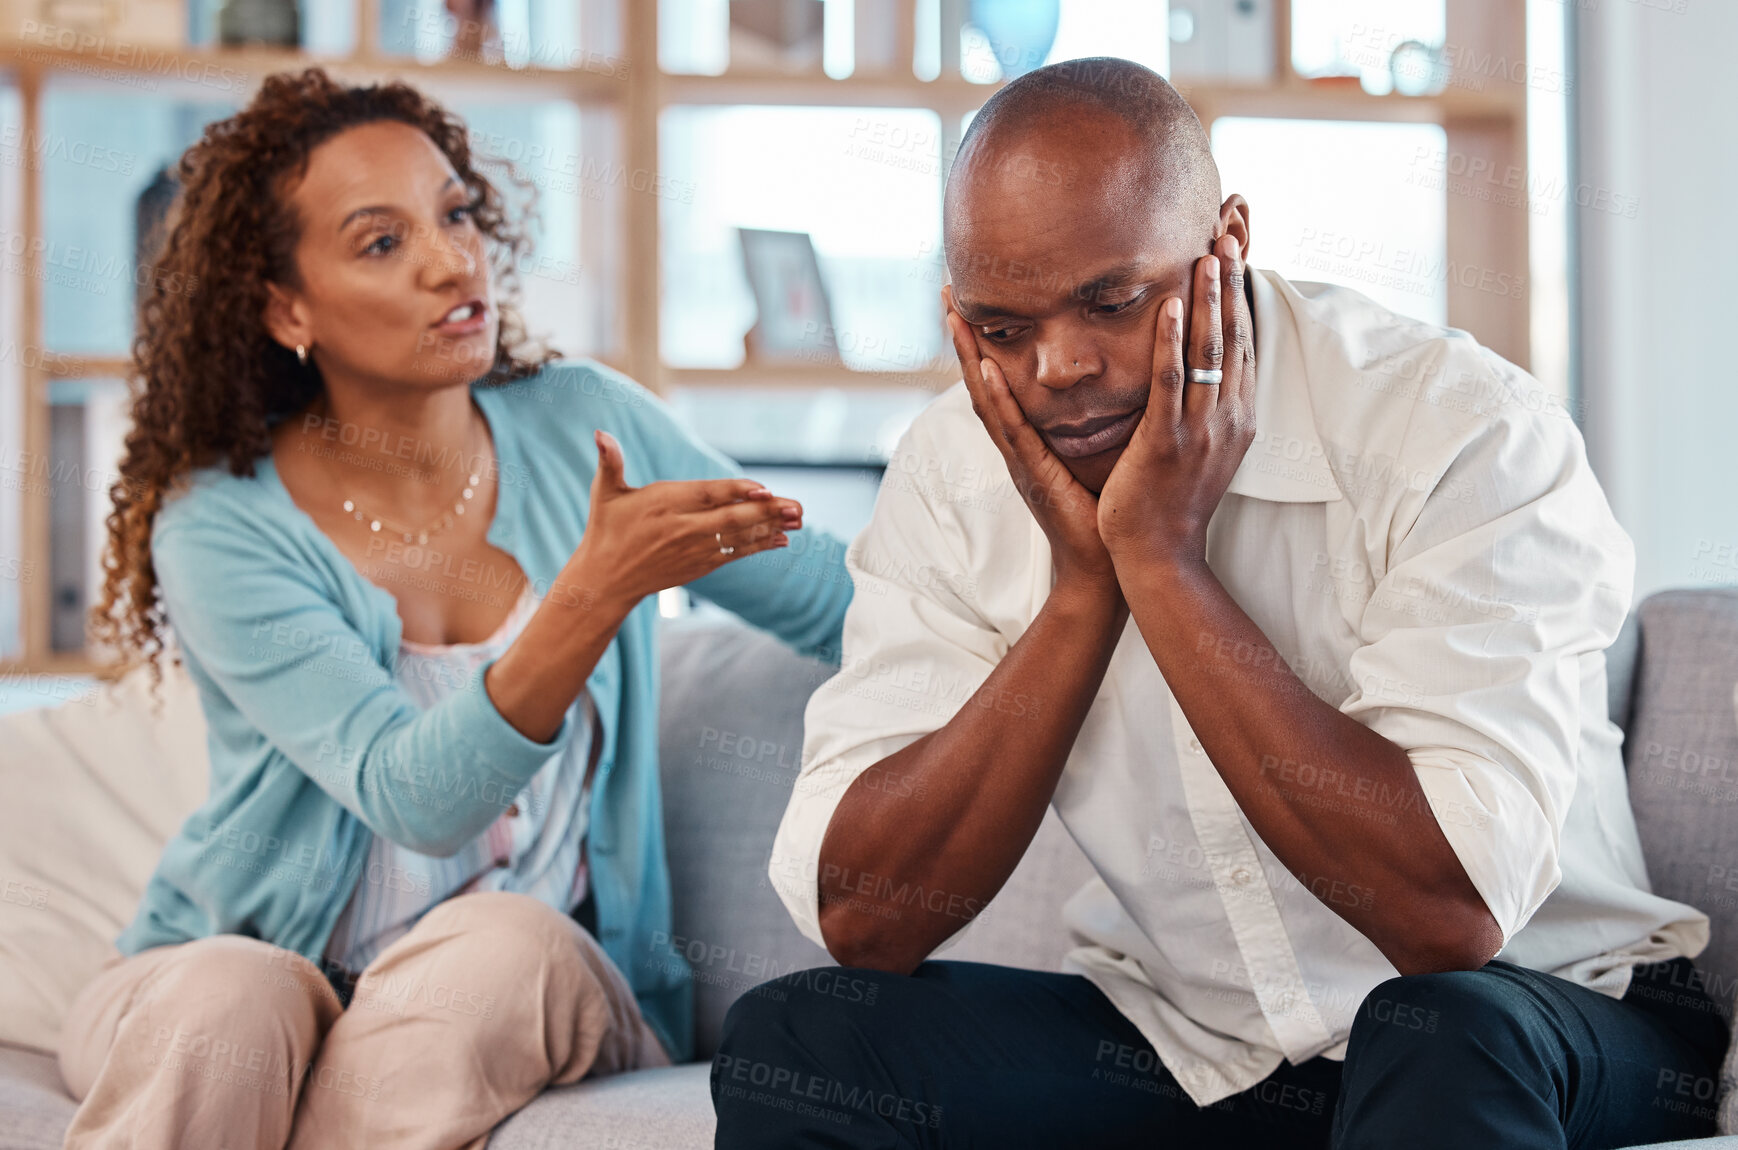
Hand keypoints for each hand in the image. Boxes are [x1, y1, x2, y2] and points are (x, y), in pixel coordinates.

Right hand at [561, 429, 800, 613]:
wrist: (606, 579)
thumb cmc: (606, 530)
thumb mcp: (605, 493)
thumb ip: (610, 461)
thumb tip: (601, 433)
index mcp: (663, 505)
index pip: (706, 495)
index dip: (736, 491)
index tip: (763, 489)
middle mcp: (682, 529)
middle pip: (731, 519)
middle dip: (767, 513)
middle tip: (797, 507)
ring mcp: (693, 550)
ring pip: (737, 538)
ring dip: (770, 528)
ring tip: (798, 520)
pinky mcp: (700, 565)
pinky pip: (734, 554)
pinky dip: (758, 546)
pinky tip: (781, 539)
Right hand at [943, 289, 1118, 600]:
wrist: (1106, 567)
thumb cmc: (1107, 513)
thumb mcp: (1102, 452)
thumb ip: (1099, 417)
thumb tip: (1117, 373)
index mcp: (1033, 438)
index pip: (1001, 380)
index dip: (984, 340)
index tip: (971, 301)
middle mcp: (1019, 445)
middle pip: (982, 381)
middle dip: (964, 338)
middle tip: (947, 293)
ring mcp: (1020, 460)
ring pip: (987, 400)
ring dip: (969, 357)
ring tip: (955, 317)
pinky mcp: (1034, 475)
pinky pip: (1013, 431)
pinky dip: (998, 399)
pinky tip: (987, 370)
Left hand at [1098, 233, 1255, 572]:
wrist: (1160, 556)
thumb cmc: (1171, 500)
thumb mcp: (1200, 446)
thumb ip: (1203, 405)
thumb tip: (1198, 369)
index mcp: (1236, 416)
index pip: (1245, 341)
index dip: (1243, 293)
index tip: (1239, 248)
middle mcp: (1228, 417)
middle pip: (1236, 335)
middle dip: (1234, 281)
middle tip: (1230, 231)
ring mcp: (1200, 430)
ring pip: (1210, 352)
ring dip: (1210, 298)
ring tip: (1208, 251)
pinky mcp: (1167, 443)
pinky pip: (1172, 383)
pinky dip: (1172, 343)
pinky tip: (1169, 306)